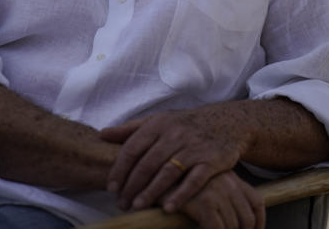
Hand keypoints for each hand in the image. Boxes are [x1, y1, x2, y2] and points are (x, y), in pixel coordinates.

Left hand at [100, 109, 246, 212]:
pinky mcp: (212, 160)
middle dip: (132, 185)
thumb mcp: (158, 121)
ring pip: (168, 172)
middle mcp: (175, 134)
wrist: (226, 122)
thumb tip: (102, 134)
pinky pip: (195, 180)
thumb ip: (131, 129)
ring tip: (138, 207)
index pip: (133, 148)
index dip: (120, 169)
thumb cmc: (185, 125)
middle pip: (148, 163)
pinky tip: (168, 208)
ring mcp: (194, 147)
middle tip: (122, 203)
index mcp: (158, 124)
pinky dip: (181, 194)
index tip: (111, 187)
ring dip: (152, 191)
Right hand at [179, 170, 264, 228]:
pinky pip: (217, 228)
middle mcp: (229, 183)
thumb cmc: (178, 182)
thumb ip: (222, 196)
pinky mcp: (205, 201)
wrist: (156, 172)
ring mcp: (218, 191)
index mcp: (232, 177)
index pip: (257, 202)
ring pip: (232, 226)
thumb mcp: (207, 184)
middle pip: (247, 218)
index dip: (259, 222)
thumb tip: (235, 221)